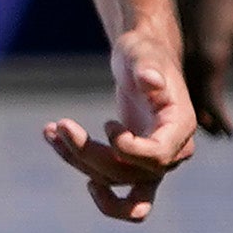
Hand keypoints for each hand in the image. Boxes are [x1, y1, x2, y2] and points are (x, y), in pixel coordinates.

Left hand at [42, 30, 197, 222]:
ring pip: (114, 181)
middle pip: (130, 174)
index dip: (127, 149)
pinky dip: (82, 166)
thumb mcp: (143, 53)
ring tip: (52, 130)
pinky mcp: (134, 164)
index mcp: (180, 127)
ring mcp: (153, 162)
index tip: (107, 123)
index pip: (157, 157)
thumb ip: (147, 68)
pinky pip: (110, 180)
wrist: (143, 61)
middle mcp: (172, 152)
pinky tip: (57, 145)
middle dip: (90, 153)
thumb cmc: (144, 52)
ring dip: (79, 159)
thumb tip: (152, 81)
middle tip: (61, 124)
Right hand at [178, 0, 232, 130]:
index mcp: (211, 61)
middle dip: (207, 121)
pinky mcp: (175, 40)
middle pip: (193, 103)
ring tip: (210, 120)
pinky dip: (188, 89)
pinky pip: (179, 74)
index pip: (212, 106)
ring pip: (182, 90)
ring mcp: (179, 49)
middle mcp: (189, 60)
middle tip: (222, 134)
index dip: (223, 123)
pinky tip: (198, 92)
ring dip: (195, 106)